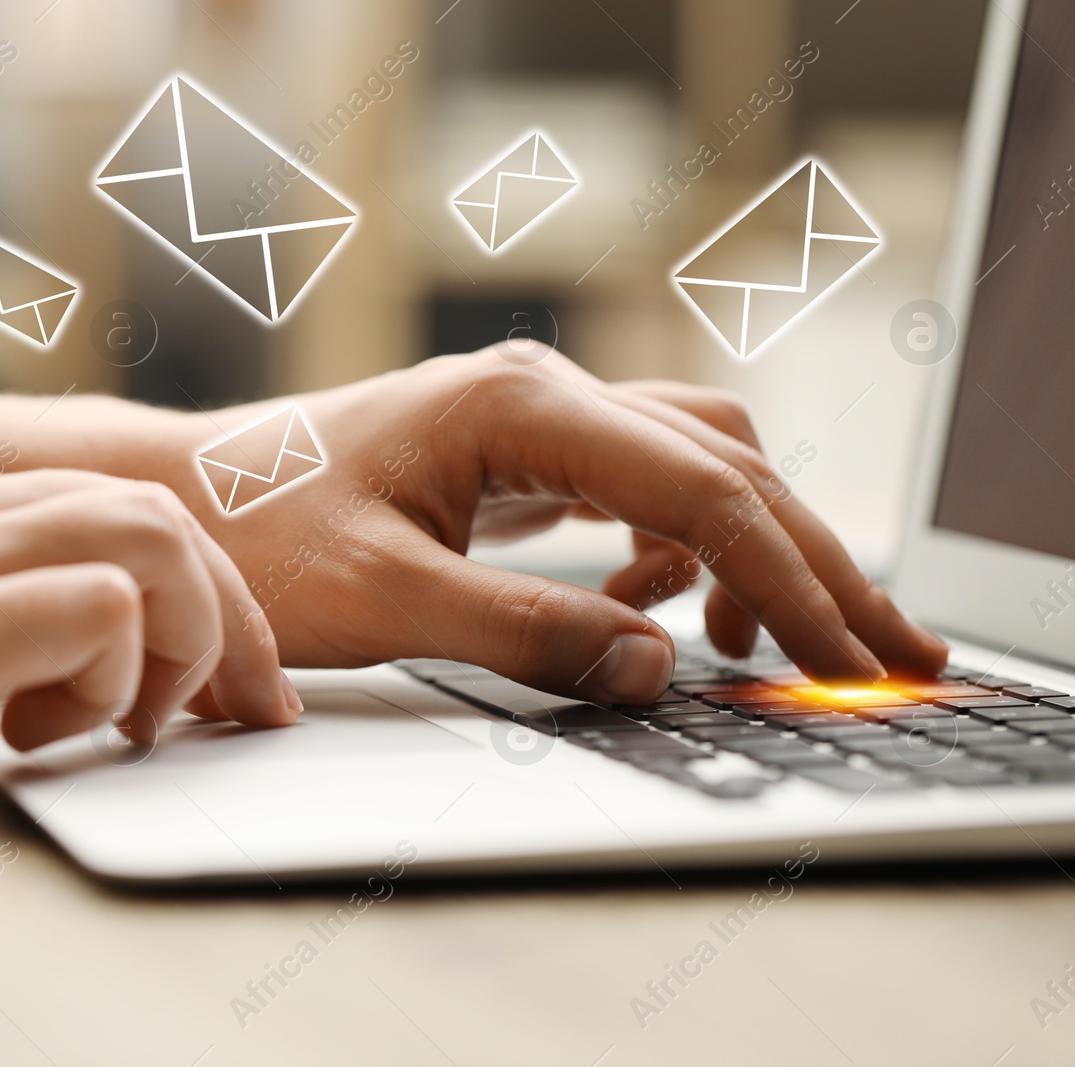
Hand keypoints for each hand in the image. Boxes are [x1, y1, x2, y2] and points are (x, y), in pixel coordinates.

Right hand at [0, 442, 293, 821]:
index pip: (82, 502)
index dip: (171, 584)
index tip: (202, 665)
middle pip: (149, 506)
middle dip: (233, 612)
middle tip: (245, 705)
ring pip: (153, 538)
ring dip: (194, 637)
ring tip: (154, 724)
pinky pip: (99, 612)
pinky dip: (120, 677)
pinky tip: (54, 735)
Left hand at [166, 345, 946, 703]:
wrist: (184, 499)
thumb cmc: (260, 536)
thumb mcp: (386, 598)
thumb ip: (524, 633)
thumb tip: (658, 667)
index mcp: (520, 407)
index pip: (701, 487)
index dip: (792, 579)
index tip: (850, 661)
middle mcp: (543, 394)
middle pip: (727, 463)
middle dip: (814, 559)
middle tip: (889, 651)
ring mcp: (535, 419)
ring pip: (697, 465)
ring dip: (754, 548)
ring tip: (777, 649)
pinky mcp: (521, 457)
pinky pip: (641, 487)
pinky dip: (682, 547)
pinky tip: (659, 605)